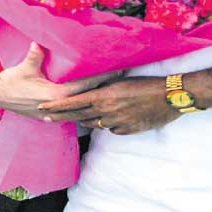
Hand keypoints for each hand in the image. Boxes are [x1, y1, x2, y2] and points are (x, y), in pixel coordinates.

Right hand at [0, 43, 121, 119]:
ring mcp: (53, 113)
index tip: (116, 72)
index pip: (84, 86)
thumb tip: (39, 42)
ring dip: (94, 98)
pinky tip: (90, 102)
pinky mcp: (48, 114)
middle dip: (103, 89)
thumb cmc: (10, 82)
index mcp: (55, 95)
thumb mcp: (24, 68)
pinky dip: (82, 106)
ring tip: (110, 90)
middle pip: (86, 98)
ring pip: (80, 107)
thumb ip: (35, 56)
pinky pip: (70, 111)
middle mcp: (57, 106)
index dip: (101, 79)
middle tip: (121, 79)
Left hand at [38, 76, 180, 134]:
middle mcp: (107, 111)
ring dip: (87, 120)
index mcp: (104, 97)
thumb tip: (94, 91)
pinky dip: (108, 124)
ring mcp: (117, 123)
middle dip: (61, 117)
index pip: (74, 103)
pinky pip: (112, 129)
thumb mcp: (121, 81)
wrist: (169, 97)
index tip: (43, 109)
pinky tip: (112, 118)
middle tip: (46, 118)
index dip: (57, 107)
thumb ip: (105, 88)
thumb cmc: (146, 83)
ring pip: (95, 124)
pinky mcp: (127, 131)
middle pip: (79, 116)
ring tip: (78, 118)